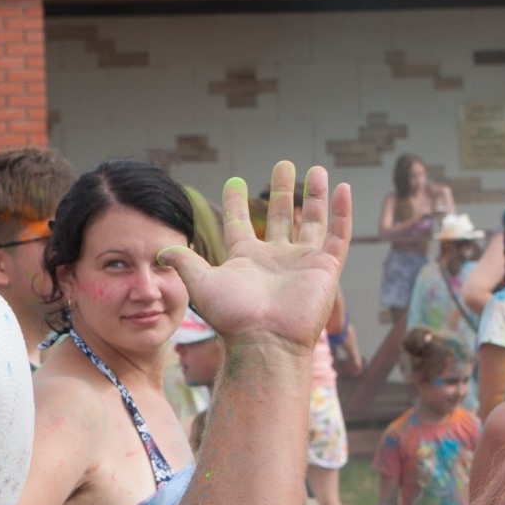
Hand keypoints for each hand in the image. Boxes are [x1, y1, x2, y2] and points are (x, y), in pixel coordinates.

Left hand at [158, 162, 350, 353]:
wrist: (265, 340)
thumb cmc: (232, 315)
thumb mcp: (202, 283)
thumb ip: (185, 262)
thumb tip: (161, 249)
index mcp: (245, 259)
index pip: (240, 223)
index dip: (236, 202)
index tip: (234, 181)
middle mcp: (275, 257)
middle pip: (280, 216)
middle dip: (282, 191)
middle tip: (283, 164)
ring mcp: (302, 261)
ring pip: (311, 220)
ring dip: (314, 196)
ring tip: (314, 169)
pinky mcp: (325, 267)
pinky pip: (338, 234)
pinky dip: (342, 212)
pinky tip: (344, 188)